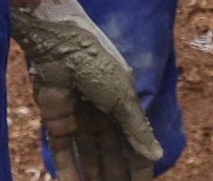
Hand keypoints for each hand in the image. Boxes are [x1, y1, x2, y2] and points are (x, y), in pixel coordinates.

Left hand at [8, 0, 161, 180]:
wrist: (57, 45)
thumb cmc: (95, 63)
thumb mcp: (122, 96)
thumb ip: (136, 128)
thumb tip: (157, 154)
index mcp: (123, 103)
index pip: (134, 140)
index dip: (139, 164)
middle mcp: (103, 113)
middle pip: (112, 152)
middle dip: (116, 174)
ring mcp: (79, 118)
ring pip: (89, 156)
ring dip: (93, 176)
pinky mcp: (56, 122)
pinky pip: (64, 153)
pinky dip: (68, 171)